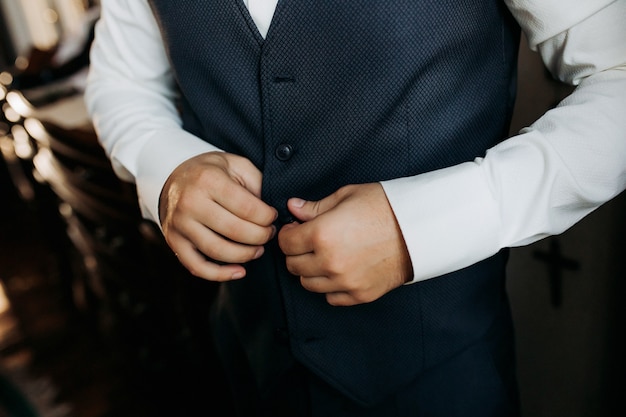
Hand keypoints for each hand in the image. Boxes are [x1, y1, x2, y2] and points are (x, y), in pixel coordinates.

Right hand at [159, 151, 276, 280]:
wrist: (174, 177)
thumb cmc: (212, 172)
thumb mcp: (236, 165)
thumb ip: (256, 183)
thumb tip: (272, 212)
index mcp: (208, 180)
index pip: (247, 208)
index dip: (267, 217)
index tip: (272, 217)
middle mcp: (190, 202)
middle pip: (235, 231)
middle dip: (260, 237)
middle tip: (269, 234)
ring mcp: (179, 224)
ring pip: (218, 251)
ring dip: (245, 256)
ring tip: (258, 250)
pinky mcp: (173, 241)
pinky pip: (197, 267)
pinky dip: (220, 275)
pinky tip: (239, 271)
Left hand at [278, 183, 412, 305]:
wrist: (420, 228)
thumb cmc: (384, 206)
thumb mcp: (347, 196)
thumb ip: (315, 207)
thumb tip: (292, 208)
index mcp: (322, 234)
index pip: (285, 243)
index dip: (287, 234)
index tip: (295, 229)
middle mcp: (329, 262)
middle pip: (293, 265)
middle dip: (296, 252)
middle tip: (308, 242)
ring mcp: (345, 282)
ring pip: (308, 284)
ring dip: (310, 271)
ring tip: (324, 256)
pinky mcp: (360, 294)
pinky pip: (331, 298)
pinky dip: (330, 287)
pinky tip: (339, 271)